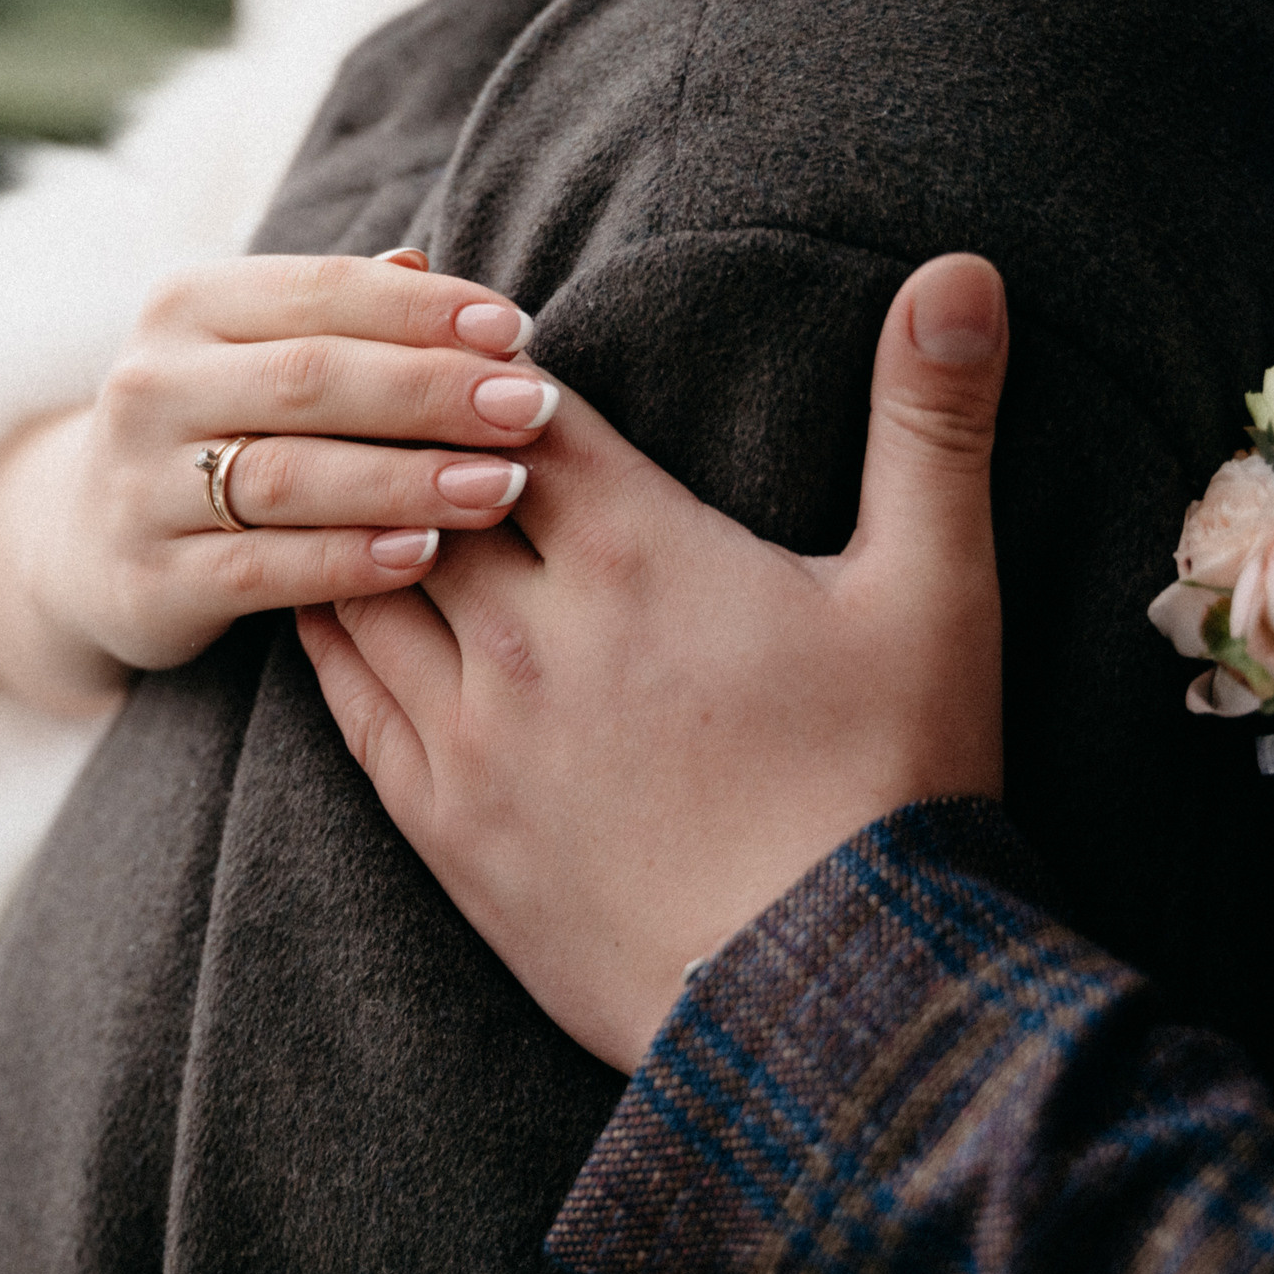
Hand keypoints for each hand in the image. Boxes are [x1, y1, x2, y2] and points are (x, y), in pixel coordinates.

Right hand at [0, 252, 564, 713]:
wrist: (85, 542)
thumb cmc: (219, 427)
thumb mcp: (262, 354)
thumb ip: (344, 313)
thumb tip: (431, 263)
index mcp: (185, 305)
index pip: (318, 290)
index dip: (422, 308)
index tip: (516, 330)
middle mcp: (149, 384)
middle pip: (310, 378)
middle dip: (431, 391)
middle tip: (529, 409)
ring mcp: (139, 485)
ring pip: (290, 476)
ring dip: (407, 480)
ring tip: (501, 486)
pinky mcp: (148, 579)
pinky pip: (263, 568)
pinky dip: (349, 560)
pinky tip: (425, 555)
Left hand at [297, 254, 1009, 1069]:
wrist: (832, 1004)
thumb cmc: (895, 789)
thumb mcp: (938, 592)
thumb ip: (933, 422)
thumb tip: (962, 269)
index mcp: (641, 552)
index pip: (528, 413)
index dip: (483, 352)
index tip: (448, 303)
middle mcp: (534, 628)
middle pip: (425, 483)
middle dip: (397, 418)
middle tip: (354, 359)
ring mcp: (475, 727)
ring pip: (366, 579)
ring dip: (347, 516)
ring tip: (316, 463)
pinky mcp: (444, 821)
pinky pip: (347, 697)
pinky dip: (325, 628)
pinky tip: (312, 597)